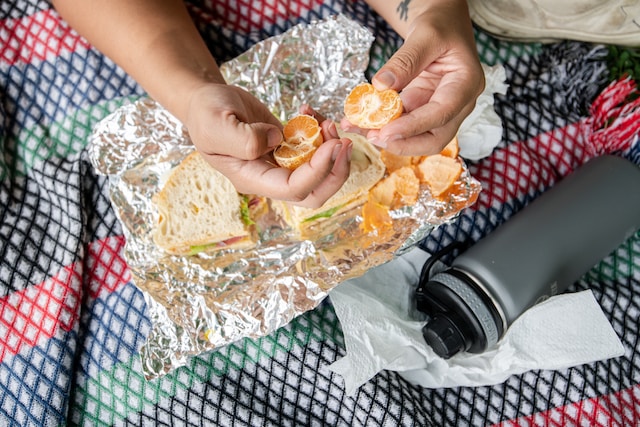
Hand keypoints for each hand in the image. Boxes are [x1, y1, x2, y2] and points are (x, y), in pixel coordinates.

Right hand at [185, 83, 351, 207]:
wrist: (205, 101)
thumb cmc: (205, 112)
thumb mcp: (216, 122)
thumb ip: (243, 138)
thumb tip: (277, 140)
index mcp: (251, 178)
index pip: (293, 189)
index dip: (317, 171)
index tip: (331, 144)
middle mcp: (269, 176)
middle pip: (314, 193)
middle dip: (335, 171)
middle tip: (343, 142)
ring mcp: (280, 163)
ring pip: (319, 172)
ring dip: (331, 149)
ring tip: (327, 121)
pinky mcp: (287, 147)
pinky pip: (313, 148)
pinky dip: (320, 131)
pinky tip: (310, 109)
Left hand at [341, 2, 484, 155]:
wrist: (441, 23)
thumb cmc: (441, 24)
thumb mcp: (424, 35)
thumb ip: (404, 61)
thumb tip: (381, 86)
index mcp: (466, 83)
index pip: (442, 113)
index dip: (414, 127)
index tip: (386, 132)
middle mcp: (458, 103)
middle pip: (435, 138)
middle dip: (403, 142)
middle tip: (373, 137)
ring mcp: (440, 109)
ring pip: (416, 135)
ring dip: (387, 136)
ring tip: (357, 127)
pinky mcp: (423, 109)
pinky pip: (403, 123)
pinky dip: (383, 124)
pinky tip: (360, 121)